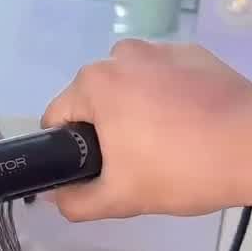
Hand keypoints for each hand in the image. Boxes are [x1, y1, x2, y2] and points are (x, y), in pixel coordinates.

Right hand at [42, 40, 251, 220]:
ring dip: (137, 109)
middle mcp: (121, 54)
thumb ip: (77, 201)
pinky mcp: (193, 52)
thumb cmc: (183, 168)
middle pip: (95, 99)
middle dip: (108, 129)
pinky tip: (191, 123)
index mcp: (94, 82)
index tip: (98, 168)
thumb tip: (60, 195)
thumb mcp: (121, 198)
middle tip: (137, 162)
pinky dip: (168, 96)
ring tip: (168, 142)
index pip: (58, 118)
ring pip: (130, 86)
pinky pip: (163, 76)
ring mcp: (160, 49)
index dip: (70, 148)